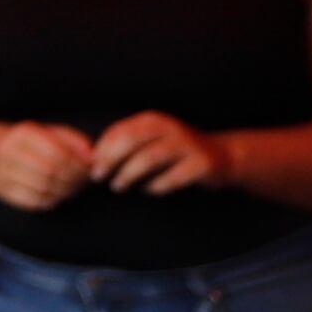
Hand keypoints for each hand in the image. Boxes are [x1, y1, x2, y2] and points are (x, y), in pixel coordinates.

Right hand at [0, 123, 98, 214]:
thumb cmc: (28, 142)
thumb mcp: (49, 132)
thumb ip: (73, 140)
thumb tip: (91, 157)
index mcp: (22, 133)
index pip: (57, 152)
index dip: (78, 164)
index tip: (89, 169)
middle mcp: (8, 151)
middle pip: (50, 171)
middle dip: (73, 179)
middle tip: (85, 182)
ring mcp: (2, 173)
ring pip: (43, 188)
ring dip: (65, 191)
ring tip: (74, 188)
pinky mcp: (2, 191)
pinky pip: (33, 201)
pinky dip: (51, 200)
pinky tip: (58, 195)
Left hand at [88, 112, 228, 193]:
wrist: (222, 157)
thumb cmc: (175, 151)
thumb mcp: (150, 140)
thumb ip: (125, 144)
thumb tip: (92, 157)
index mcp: (153, 120)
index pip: (120, 130)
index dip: (101, 148)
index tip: (90, 165)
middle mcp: (170, 128)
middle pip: (132, 140)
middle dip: (110, 160)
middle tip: (97, 177)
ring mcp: (188, 145)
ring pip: (150, 158)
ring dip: (129, 174)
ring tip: (118, 186)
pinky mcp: (201, 164)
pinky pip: (172, 177)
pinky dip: (156, 186)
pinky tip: (149, 190)